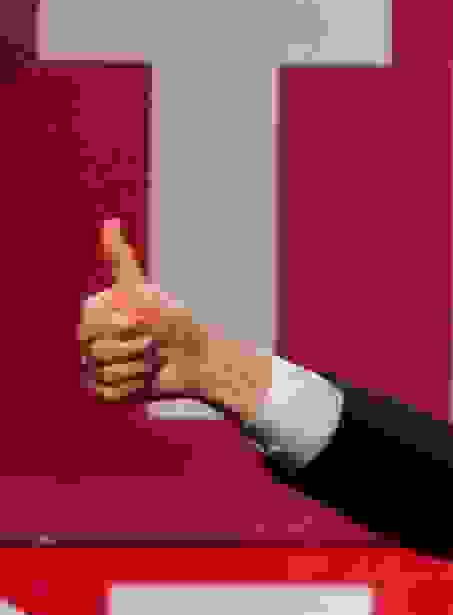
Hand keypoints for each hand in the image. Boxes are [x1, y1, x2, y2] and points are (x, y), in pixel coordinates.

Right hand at [77, 218, 222, 404]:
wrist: (200, 358)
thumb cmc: (175, 321)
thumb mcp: (144, 289)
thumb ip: (121, 260)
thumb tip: (107, 222)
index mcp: (94, 316)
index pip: (90, 324)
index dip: (120, 326)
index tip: (140, 321)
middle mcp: (90, 340)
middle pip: (94, 351)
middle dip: (132, 348)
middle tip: (152, 344)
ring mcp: (96, 367)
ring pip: (104, 373)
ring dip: (138, 368)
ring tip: (153, 361)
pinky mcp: (106, 392)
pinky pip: (107, 393)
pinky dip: (133, 388)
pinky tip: (147, 379)